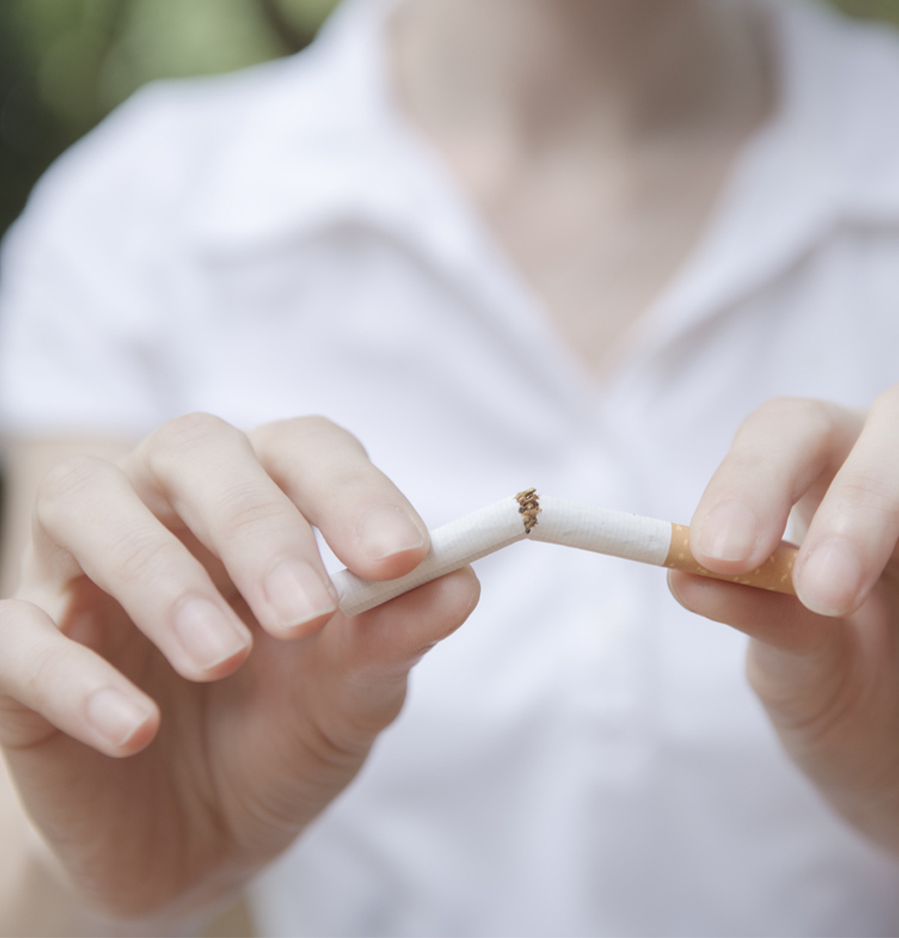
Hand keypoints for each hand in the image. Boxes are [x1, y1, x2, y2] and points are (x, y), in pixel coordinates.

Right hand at [0, 414, 478, 920]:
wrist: (196, 842)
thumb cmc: (281, 740)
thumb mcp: (350, 698)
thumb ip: (394, 639)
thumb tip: (460, 585)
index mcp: (265, 505)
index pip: (303, 449)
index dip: (350, 490)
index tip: (401, 557)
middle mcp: (169, 509)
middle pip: (194, 449)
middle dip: (254, 524)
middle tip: (305, 615)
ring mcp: (83, 572)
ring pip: (85, 502)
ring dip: (160, 575)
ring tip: (223, 659)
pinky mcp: (20, 653)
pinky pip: (16, 634)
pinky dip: (75, 673)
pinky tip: (135, 730)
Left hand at [670, 381, 898, 926]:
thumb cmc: (858, 711)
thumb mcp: (799, 674)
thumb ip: (757, 616)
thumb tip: (682, 572)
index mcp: (825, 487)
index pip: (787, 434)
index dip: (752, 478)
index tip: (721, 551)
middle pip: (897, 417)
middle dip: (862, 496)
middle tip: (827, 590)